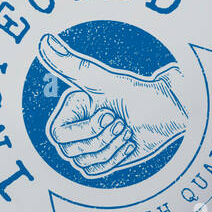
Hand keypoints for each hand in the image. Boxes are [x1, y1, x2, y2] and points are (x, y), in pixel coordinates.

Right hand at [38, 33, 189, 178]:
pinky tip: (129, 143)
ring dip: (112, 148)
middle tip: (122, 122)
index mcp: (71, 108)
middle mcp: (74, 126)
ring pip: (85, 162)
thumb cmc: (138, 94)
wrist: (167, 113)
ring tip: (127, 130)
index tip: (108, 114)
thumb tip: (44, 40)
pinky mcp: (101, 158)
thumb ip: (71, 64)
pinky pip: (96, 171)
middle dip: (102, 139)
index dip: (85, 130)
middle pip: (71, 151)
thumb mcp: (103, 81)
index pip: (60, 135)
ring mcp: (87, 144)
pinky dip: (116, 158)